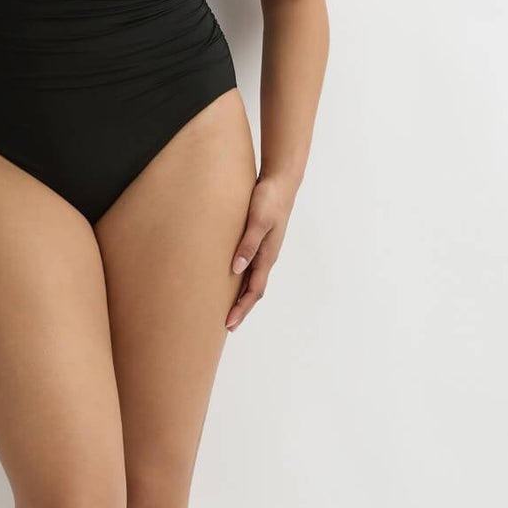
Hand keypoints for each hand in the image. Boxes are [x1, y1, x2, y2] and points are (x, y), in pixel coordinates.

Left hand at [226, 173, 291, 330]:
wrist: (281, 182)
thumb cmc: (269, 199)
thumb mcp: (258, 220)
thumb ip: (248, 243)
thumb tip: (236, 269)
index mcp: (267, 256)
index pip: (254, 290)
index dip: (241, 308)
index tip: (229, 323)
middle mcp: (266, 257)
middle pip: (254, 290)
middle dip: (241, 309)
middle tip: (227, 325)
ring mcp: (263, 251)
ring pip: (252, 281)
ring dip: (241, 297)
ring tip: (228, 309)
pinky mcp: (258, 242)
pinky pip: (250, 268)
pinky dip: (241, 281)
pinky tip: (230, 281)